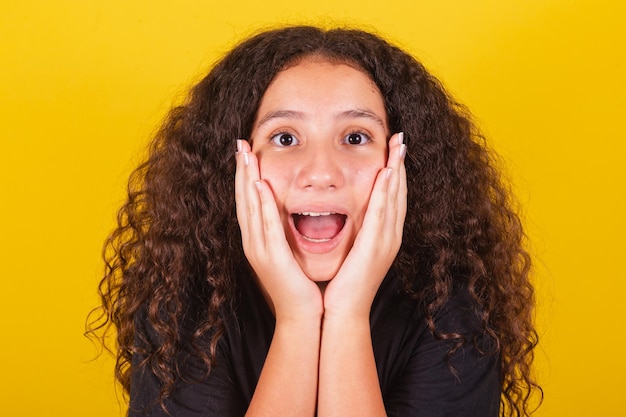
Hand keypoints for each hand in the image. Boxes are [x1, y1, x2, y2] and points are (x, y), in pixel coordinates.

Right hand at [235, 139, 323, 320]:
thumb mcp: (288, 252)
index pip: (248, 202)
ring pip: (251, 208)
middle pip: (244, 200)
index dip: (245, 177)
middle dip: (241, 171)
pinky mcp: (272, 257)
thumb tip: (287, 211)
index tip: (245, 153)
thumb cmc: (298, 284)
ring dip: (247, 180)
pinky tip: (260, 186)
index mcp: (257, 241)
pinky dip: (261, 205)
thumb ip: (284, 231)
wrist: (301, 315)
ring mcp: (260, 250)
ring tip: (246, 155)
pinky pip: (266, 226)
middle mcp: (253, 242)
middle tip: (240, 145)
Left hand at [323, 133, 406, 318]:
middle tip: (401, 137)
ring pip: (394, 198)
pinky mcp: (375, 247)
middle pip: (398, 192)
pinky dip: (386, 192)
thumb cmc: (344, 284)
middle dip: (400, 164)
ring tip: (398, 145)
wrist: (344, 312)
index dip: (395, 172)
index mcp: (384, 236)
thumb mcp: (352, 253)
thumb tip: (347, 216)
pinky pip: (381, 213)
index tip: (394, 149)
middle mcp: (390, 236)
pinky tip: (387, 173)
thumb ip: (354, 233)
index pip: (392, 197)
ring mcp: (386, 241)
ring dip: (397, 170)